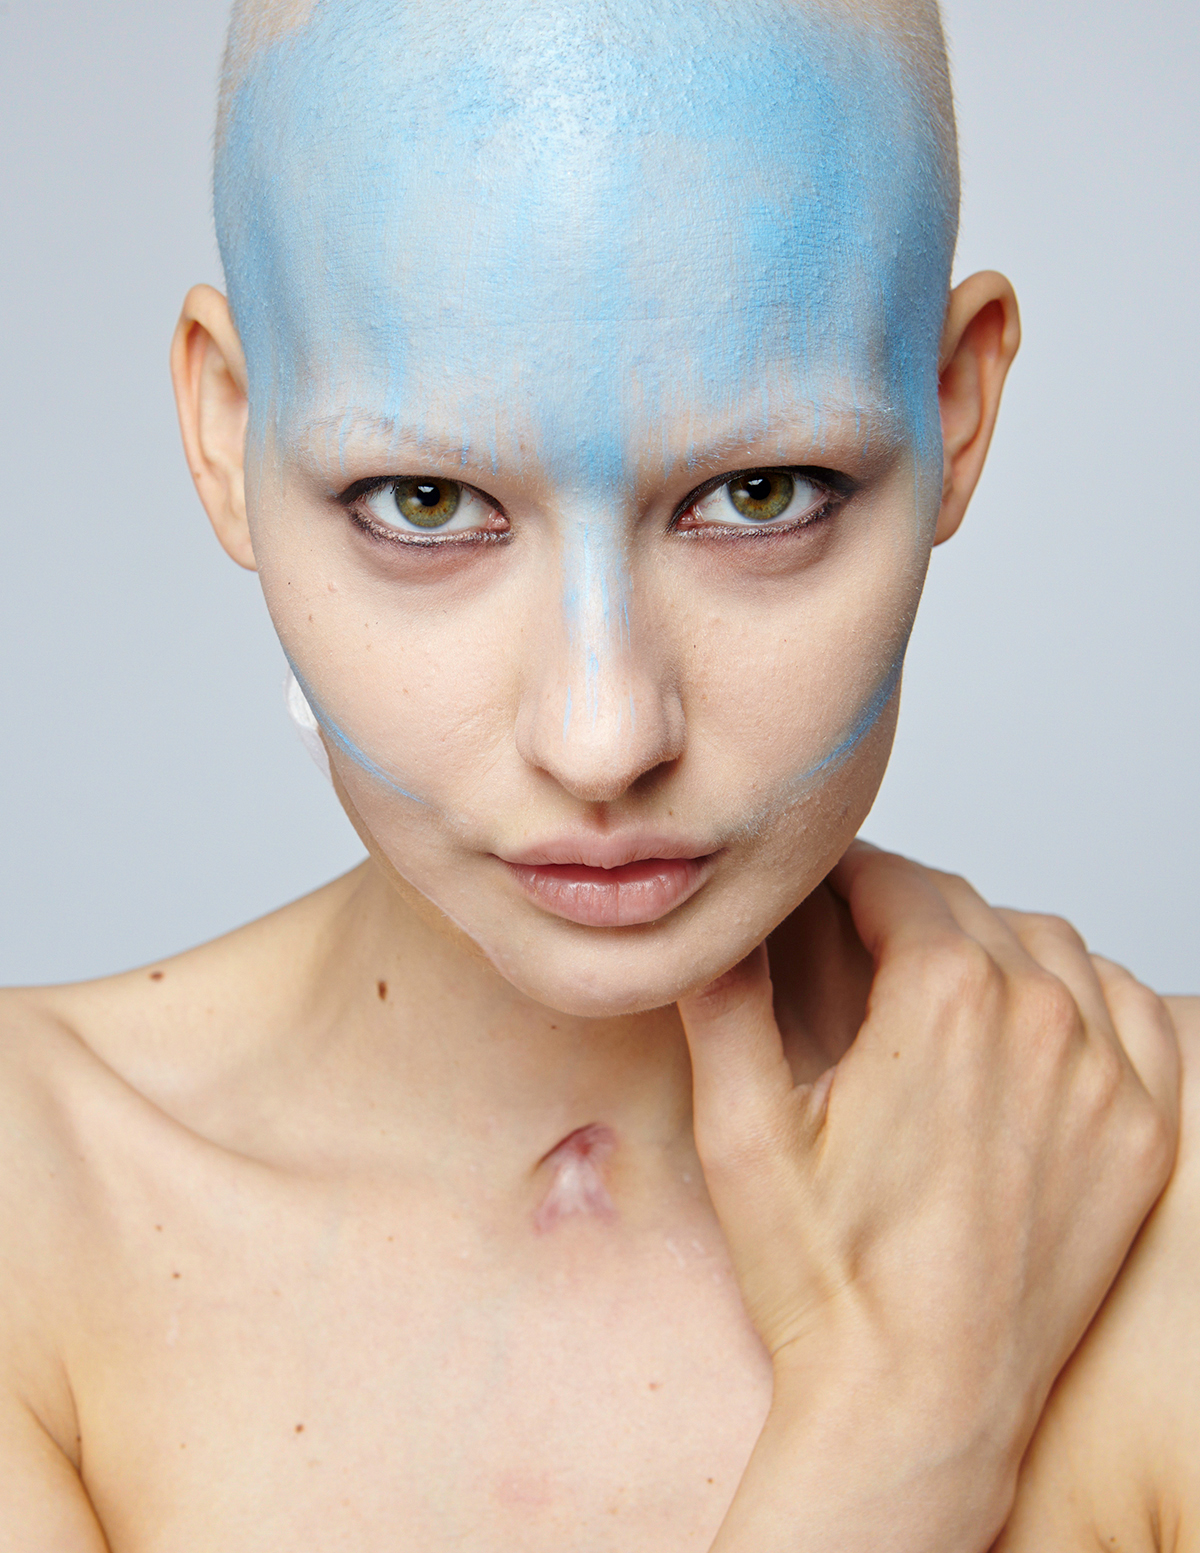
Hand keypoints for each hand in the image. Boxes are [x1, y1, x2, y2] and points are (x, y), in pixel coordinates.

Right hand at [679, 842, 1179, 1552]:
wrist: (920, 1406)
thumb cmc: (829, 1282)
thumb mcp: (741, 1133)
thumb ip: (723, 1003)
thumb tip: (713, 924)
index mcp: (944, 1002)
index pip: (896, 881)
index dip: (842, 875)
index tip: (812, 887)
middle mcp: (1043, 1021)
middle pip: (970, 909)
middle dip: (904, 908)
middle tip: (852, 931)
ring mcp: (1107, 1079)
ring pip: (1053, 947)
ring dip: (990, 942)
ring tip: (930, 974)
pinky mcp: (1142, 1133)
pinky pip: (1132, 1010)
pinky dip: (1083, 991)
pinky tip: (1034, 1014)